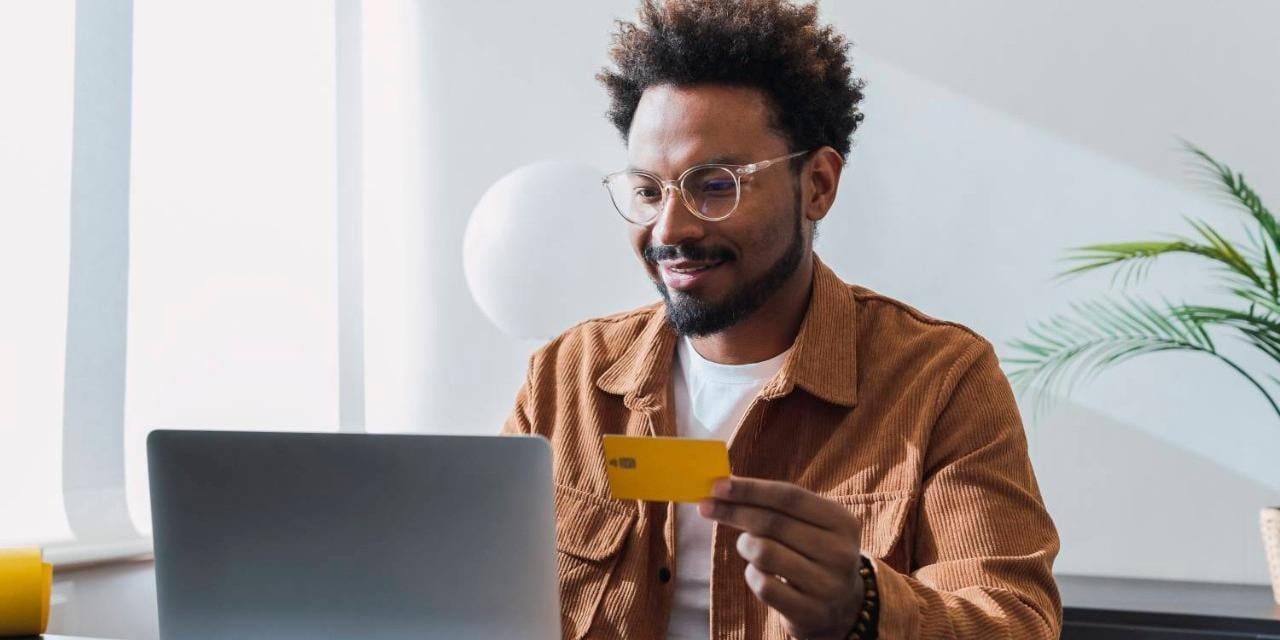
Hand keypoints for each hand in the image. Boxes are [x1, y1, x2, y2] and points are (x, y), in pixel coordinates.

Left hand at [699, 477, 864, 639]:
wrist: (840, 608)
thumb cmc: (812, 554)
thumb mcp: (810, 526)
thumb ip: (776, 506)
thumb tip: (724, 489)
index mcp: (842, 522)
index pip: (789, 496)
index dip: (750, 489)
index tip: (716, 485)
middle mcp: (840, 552)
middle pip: (773, 522)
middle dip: (733, 512)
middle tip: (706, 507)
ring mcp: (827, 585)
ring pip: (764, 552)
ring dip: (745, 545)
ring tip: (748, 546)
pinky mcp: (810, 612)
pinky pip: (764, 585)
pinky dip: (752, 575)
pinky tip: (758, 573)